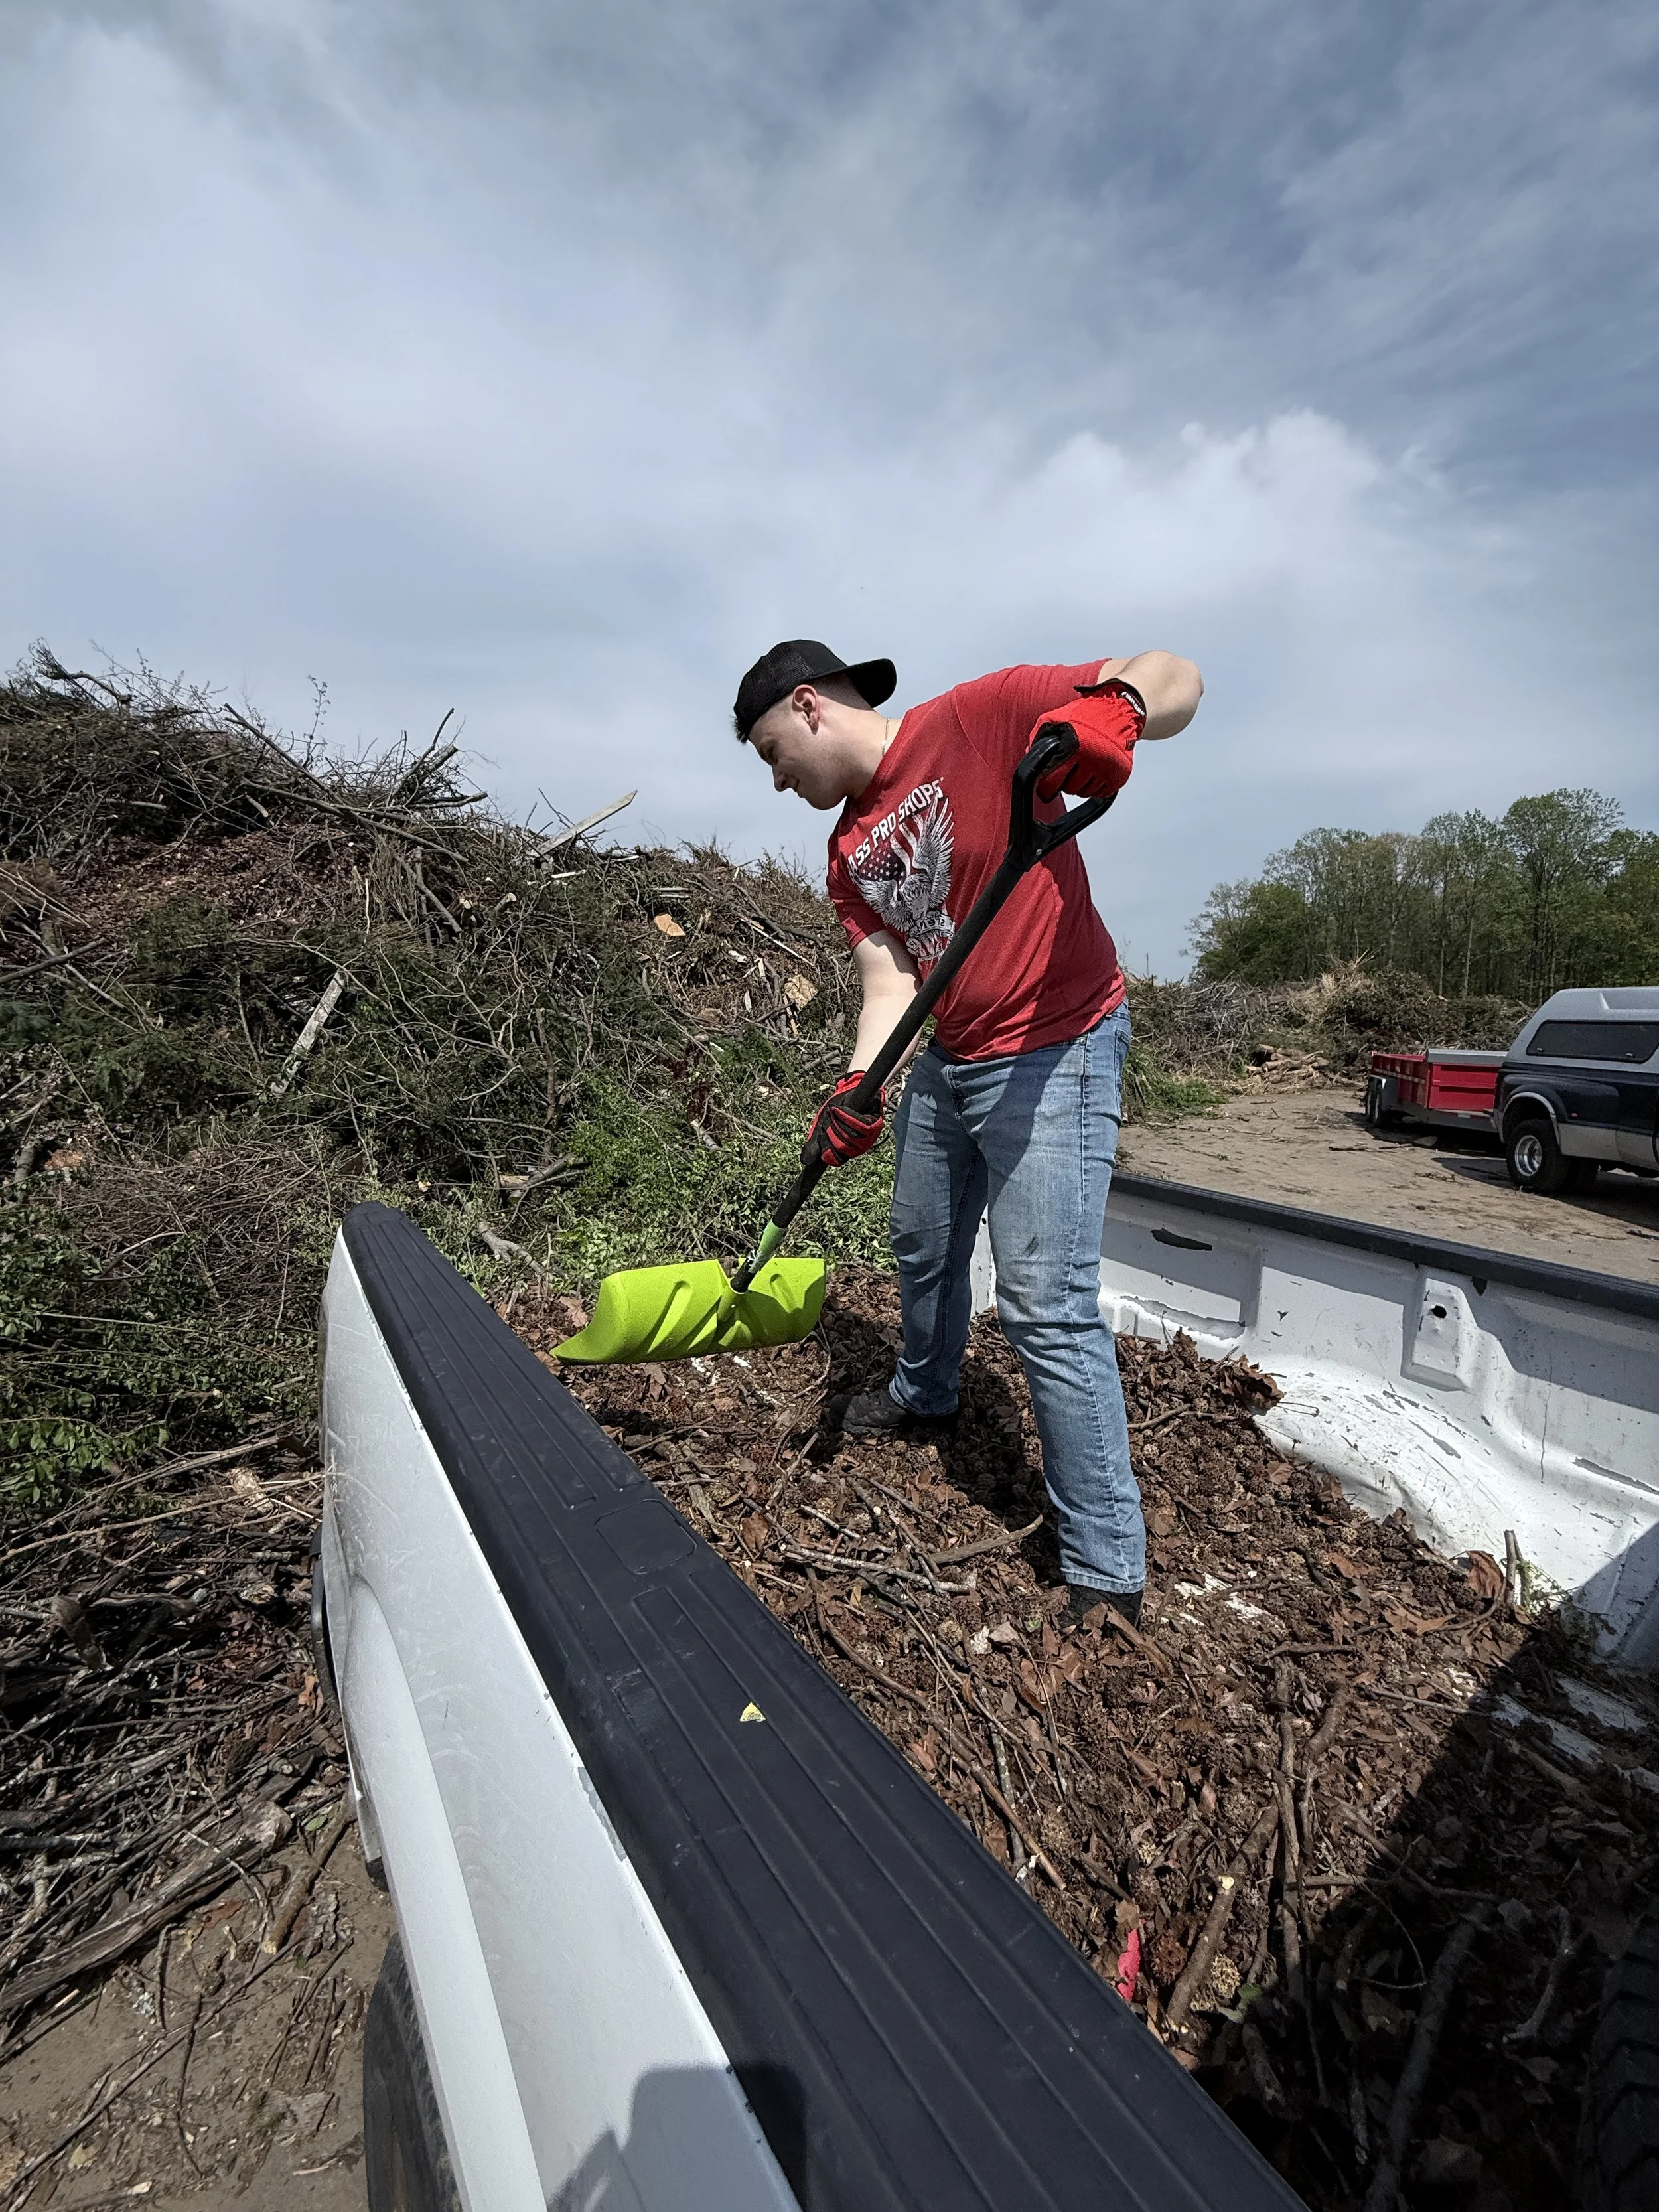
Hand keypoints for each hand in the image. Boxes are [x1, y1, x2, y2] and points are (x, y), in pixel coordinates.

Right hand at [805, 1071, 884, 1166]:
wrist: (847, 1091)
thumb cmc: (835, 1112)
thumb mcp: (821, 1128)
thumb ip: (814, 1144)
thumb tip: (805, 1161)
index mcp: (846, 1151)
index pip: (836, 1160)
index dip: (827, 1149)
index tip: (822, 1135)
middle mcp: (859, 1147)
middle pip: (843, 1147)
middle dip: (831, 1130)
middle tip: (829, 1119)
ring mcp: (869, 1136)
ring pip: (852, 1136)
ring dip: (839, 1121)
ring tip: (836, 1113)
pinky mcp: (876, 1122)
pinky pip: (861, 1124)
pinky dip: (848, 1115)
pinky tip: (842, 1109)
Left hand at [1033, 685, 1144, 801]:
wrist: (1119, 709)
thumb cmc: (1087, 713)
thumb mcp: (1055, 718)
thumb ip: (1038, 737)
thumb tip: (1029, 756)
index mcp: (1074, 746)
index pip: (1052, 781)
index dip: (1045, 788)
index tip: (1045, 789)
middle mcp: (1092, 759)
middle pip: (1069, 789)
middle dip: (1065, 782)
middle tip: (1069, 768)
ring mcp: (1108, 768)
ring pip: (1085, 792)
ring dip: (1080, 784)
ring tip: (1083, 765)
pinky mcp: (1119, 775)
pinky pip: (1101, 793)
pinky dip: (1096, 785)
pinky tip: (1095, 769)